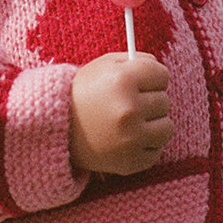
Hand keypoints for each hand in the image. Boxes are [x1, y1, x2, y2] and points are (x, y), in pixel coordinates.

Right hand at [69, 52, 172, 175]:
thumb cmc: (83, 93)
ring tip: (131, 123)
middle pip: (164, 101)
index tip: (142, 83)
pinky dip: (146, 145)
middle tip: (129, 104)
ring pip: (167, 127)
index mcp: (123, 80)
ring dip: (153, 124)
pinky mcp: (131, 162)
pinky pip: (158, 150)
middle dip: (149, 101)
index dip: (152, 78)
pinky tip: (127, 139)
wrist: (56, 130)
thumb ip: (136, 60)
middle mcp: (129, 109)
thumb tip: (161, 68)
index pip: (162, 75)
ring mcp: (131, 138)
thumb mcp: (104, 66)